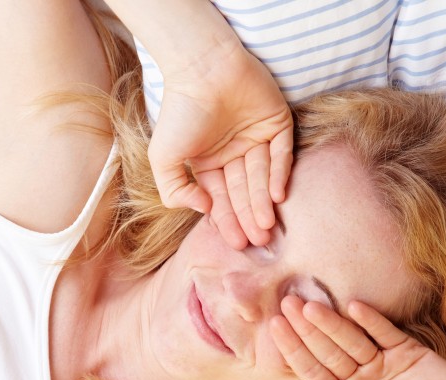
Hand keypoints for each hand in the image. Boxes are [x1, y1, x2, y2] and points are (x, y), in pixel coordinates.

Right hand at [148, 45, 293, 248]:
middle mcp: (234, 152)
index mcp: (209, 162)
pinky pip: (282, 153)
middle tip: (257, 242)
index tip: (235, 243)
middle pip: (245, 191)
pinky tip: (277, 197)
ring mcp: (257, 138)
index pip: (222, 197)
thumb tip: (202, 210)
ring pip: (263, 177)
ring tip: (266, 227)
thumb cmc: (180, 112)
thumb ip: (173, 190)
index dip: (228, 221)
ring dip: (264, 202)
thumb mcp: (163, 158)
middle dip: (249, 217)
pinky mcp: (277, 122)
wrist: (201, 70)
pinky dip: (280, 174)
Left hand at [270, 297, 445, 379]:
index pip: (312, 371)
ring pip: (351, 338)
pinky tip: (353, 306)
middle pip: (327, 350)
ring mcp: (382, 364)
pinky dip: (371, 320)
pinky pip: (384, 332)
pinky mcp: (408, 352)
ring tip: (311, 304)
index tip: (275, 327)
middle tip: (286, 302)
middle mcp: (358, 379)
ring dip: (332, 321)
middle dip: (306, 328)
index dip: (294, 349)